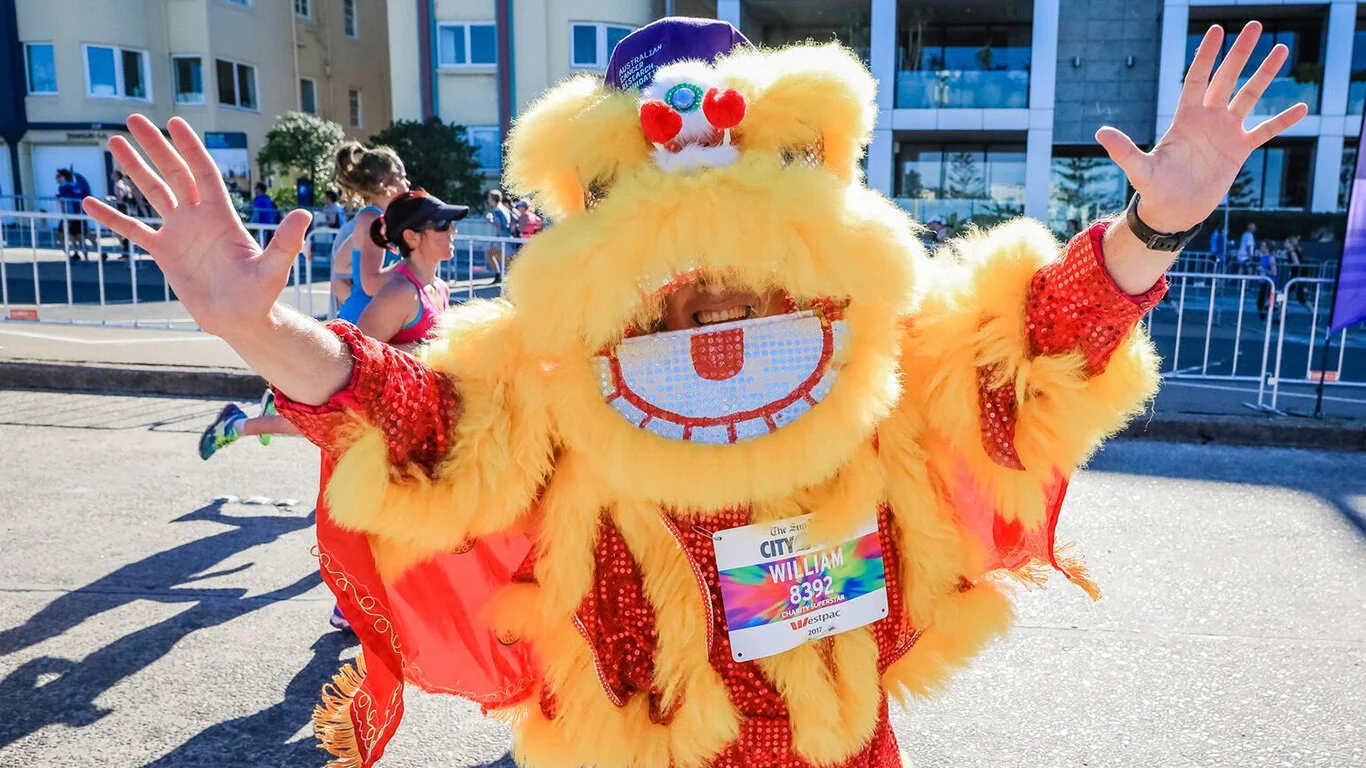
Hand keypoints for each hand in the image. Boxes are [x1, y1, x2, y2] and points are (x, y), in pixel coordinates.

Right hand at [82, 114, 312, 337]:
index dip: (190, 148)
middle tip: (133, 118)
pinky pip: (134, 230)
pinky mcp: (165, 253)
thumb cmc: (261, 295)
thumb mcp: (274, 268)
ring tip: (113, 142)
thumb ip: (285, 242)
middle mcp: (199, 218)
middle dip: (155, 146)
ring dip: (134, 169)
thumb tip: (304, 214)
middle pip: (174, 173)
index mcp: (222, 216)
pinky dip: (113, 218)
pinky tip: (89, 203)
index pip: (203, 173)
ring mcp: (180, 233)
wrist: (240, 320)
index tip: (173, 122)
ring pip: (152, 193)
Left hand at [1096, 22, 1308, 232]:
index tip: (1216, 30)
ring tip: (1282, 49)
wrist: (1173, 211)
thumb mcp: (1139, 168)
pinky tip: (1302, 107)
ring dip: (1265, 74)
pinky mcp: (1239, 151)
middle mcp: (1207, 119)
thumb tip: (1100, 132)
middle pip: (1227, 78)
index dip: (1206, 55)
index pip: (1197, 78)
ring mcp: (1226, 133)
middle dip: (1240, 53)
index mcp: (1184, 118)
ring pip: (1250, 96)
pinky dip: (1282, 120)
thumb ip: (1124, 149)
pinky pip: (1265, 131)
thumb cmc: (1154, 189)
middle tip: (1255, 25)